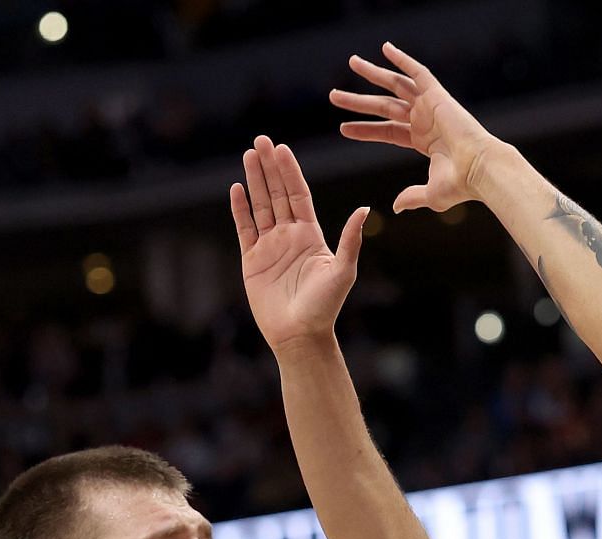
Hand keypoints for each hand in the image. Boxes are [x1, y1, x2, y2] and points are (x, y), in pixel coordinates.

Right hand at [231, 135, 366, 352]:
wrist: (300, 335)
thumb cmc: (325, 306)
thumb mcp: (343, 271)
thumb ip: (350, 239)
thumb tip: (364, 209)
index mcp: (311, 234)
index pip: (298, 194)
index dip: (289, 172)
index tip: (282, 149)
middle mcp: (289, 236)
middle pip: (276, 194)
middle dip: (269, 168)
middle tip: (260, 141)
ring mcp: (269, 247)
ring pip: (259, 206)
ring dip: (254, 181)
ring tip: (248, 155)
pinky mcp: (252, 260)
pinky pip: (244, 229)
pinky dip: (240, 209)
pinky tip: (236, 189)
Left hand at [332, 42, 500, 213]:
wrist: (478, 170)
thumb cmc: (459, 184)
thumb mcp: (430, 194)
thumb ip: (411, 197)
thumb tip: (396, 207)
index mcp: (422, 141)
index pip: (387, 131)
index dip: (365, 130)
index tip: (343, 128)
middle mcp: (423, 119)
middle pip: (383, 106)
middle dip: (358, 101)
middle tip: (333, 96)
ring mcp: (429, 105)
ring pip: (395, 85)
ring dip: (373, 73)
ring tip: (351, 62)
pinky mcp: (437, 95)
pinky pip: (417, 72)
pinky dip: (403, 59)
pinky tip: (385, 48)